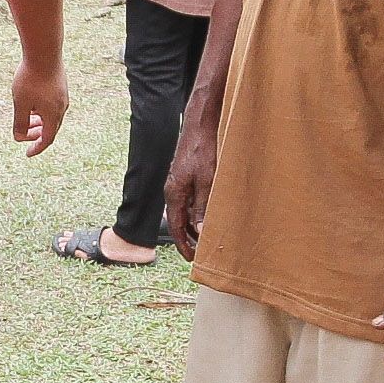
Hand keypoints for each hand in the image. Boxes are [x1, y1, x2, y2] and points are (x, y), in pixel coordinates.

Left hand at [12, 56, 67, 156]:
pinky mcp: (61, 86)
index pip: (47, 139)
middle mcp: (62, 108)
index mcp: (53, 115)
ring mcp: (63, 96)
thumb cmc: (31, 78)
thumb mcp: (20, 103)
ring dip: (40, 122)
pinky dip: (43, 111)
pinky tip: (33, 104)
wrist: (45, 52)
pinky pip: (54, 106)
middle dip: (37, 135)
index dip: (37, 148)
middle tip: (24, 135)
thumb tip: (19, 138)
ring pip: (52, 117)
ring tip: (27, 120)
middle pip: (51, 129)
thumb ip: (20, 123)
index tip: (28, 154)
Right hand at [163, 125, 216, 259]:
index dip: (183, 244)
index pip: (175, 226)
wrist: (201, 123)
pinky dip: (198, 211)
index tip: (192, 258)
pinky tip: (210, 213)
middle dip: (190, 237)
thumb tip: (200, 230)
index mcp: (174, 193)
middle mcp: (173, 190)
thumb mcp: (207, 181)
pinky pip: (189, 200)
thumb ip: (202, 206)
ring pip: (185, 211)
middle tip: (203, 251)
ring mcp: (179, 182)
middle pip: (179, 221)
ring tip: (209, 235)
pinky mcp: (186, 176)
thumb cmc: (203, 149)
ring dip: (195, 224)